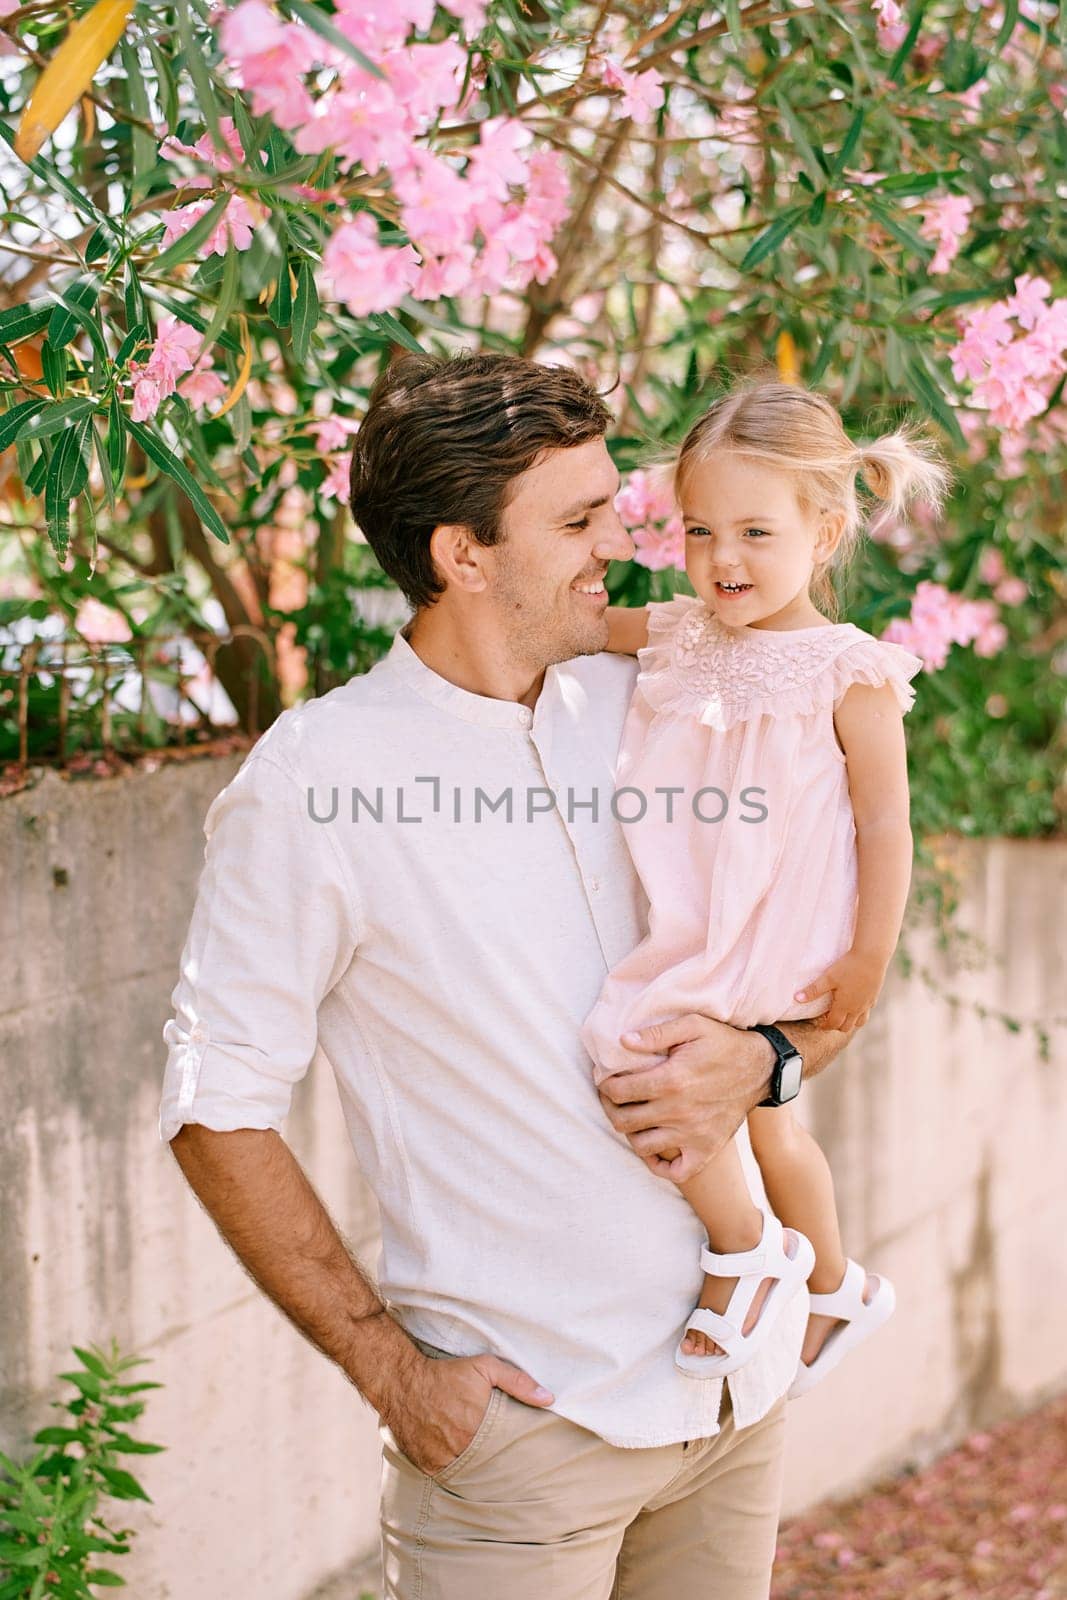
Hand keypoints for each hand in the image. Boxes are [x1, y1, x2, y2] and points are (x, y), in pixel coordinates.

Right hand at [380, 1351, 553, 1476]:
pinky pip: (446, 1475)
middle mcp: (460, 1450)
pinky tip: (458, 1458)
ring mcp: (441, 1460)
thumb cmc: (447, 1373)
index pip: (506, 1452)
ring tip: (481, 1460)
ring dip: (474, 1468)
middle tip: (504, 1460)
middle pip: (488, 1466)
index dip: (513, 1452)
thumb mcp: (485, 1367)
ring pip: (467, 1474)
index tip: (521, 1453)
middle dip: (496, 1463)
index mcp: (479, 1428)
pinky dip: (453, 1469)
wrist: (402, 1381)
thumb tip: (549, 1398)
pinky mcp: (426, 1466)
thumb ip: (518, 1382)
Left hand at [597, 1014, 772, 1183]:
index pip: (618, 1091)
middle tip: (611, 1098)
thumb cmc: (723, 1043)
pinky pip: (675, 1172)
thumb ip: (656, 1033)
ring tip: (632, 1116)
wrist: (760, 1069)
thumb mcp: (693, 1025)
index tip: (605, 1079)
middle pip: (623, 1121)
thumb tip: (623, 1041)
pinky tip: (653, 1147)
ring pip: (641, 1146)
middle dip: (610, 1107)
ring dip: (629, 1132)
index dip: (604, 1085)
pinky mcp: (705, 1149)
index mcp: (671, 1080)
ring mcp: (692, 1135)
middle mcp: (678, 1112)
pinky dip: (658, 1165)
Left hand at [795, 950, 885, 1032]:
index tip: (820, 1025)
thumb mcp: (828, 978)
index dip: (825, 1026)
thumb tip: (797, 999)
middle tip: (829, 1019)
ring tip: (843, 1014)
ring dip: (850, 1022)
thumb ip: (813, 990)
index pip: (833, 1024)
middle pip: (846, 1027)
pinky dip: (860, 1013)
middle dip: (836, 1026)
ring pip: (860, 1022)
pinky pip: (867, 1011)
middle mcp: (856, 1009)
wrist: (871, 957)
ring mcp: (867, 1004)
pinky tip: (855, 1003)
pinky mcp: (874, 997)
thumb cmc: (848, 967)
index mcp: (844, 1006)